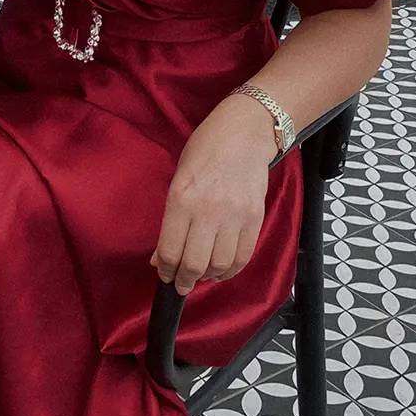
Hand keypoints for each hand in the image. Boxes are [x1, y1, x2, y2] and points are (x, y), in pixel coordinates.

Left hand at [150, 95, 275, 295]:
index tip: (164, 274)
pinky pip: (243, 257)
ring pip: (219, 265)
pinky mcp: (255, 218)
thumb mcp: (179, 178)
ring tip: (202, 274)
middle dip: (184, 281)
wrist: (244, 131)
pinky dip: (231, 270)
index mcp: (182, 198)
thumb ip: (170, 219)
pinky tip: (222, 269)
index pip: (170, 250)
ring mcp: (234, 216)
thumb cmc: (206, 149)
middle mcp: (208, 210)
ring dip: (208, 277)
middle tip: (181, 284)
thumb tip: (161, 257)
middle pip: (194, 264)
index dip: (165, 270)